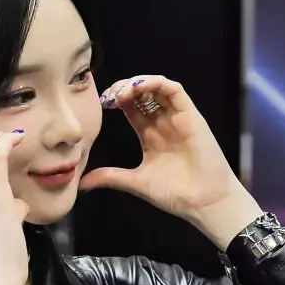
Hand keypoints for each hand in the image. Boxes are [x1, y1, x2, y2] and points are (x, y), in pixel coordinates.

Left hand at [78, 75, 260, 248]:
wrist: (203, 201)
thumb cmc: (175, 194)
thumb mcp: (135, 183)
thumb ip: (110, 177)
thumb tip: (81, 183)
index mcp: (151, 136)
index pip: (132, 108)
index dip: (117, 101)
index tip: (102, 104)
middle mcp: (164, 124)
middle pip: (142, 95)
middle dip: (124, 89)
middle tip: (108, 95)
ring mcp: (178, 118)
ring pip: (157, 88)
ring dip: (138, 83)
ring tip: (122, 91)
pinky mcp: (191, 115)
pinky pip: (174, 90)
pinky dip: (156, 83)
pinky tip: (139, 88)